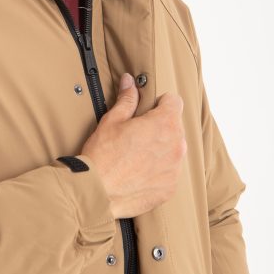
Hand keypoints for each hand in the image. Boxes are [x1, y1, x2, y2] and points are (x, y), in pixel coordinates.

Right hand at [80, 73, 186, 218]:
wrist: (97, 193)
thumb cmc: (103, 155)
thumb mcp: (112, 120)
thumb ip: (127, 99)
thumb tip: (129, 81)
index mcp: (163, 124)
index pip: (175, 101)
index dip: (160, 103)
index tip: (148, 110)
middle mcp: (176, 146)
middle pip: (175, 126)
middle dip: (160, 126)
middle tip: (137, 134)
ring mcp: (175, 169)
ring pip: (174, 149)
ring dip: (161, 148)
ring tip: (136, 155)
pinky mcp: (170, 187)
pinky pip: (170, 172)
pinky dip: (159, 170)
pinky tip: (139, 171)